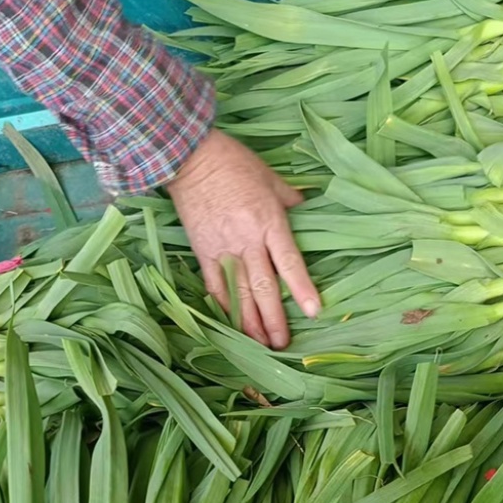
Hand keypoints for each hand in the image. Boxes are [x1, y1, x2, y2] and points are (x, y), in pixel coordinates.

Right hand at [166, 129, 319, 348]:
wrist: (189, 157)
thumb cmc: (234, 163)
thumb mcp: (270, 177)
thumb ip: (291, 201)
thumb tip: (308, 212)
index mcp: (269, 221)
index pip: (289, 262)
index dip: (302, 289)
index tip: (313, 311)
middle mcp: (247, 240)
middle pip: (264, 288)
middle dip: (274, 320)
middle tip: (283, 345)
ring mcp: (223, 249)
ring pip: (239, 294)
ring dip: (252, 323)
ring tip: (262, 345)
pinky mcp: (203, 252)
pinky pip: (215, 287)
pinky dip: (225, 309)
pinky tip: (234, 327)